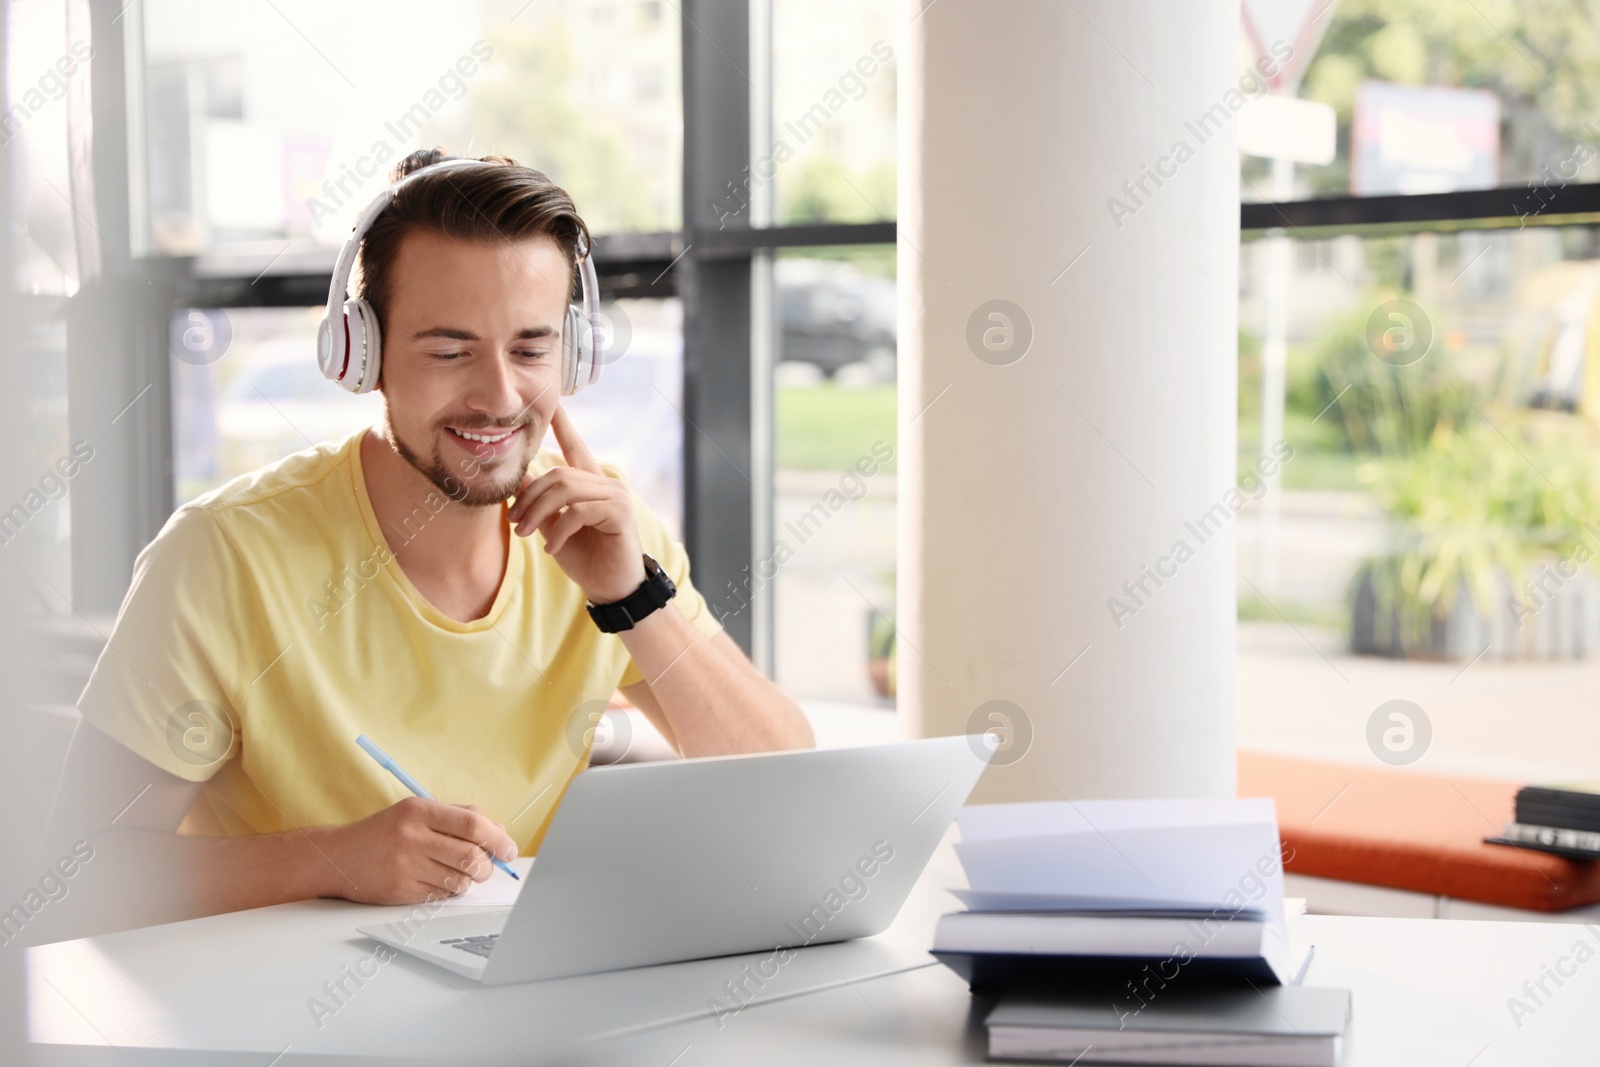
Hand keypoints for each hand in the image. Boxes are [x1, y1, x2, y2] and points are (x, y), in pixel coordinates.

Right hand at [318, 797, 516, 904]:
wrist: (338, 856)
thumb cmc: (386, 832)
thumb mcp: (419, 811)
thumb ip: (460, 817)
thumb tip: (500, 832)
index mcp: (420, 810)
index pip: (472, 825)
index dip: (498, 840)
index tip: (509, 850)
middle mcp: (412, 836)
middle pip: (471, 855)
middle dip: (487, 866)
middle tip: (486, 867)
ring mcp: (404, 865)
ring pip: (460, 879)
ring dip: (469, 880)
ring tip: (459, 873)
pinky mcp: (399, 890)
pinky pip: (441, 895)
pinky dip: (449, 890)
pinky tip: (439, 881)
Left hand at [507, 405, 644, 602]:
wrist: (611, 589)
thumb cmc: (585, 558)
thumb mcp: (553, 527)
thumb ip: (540, 503)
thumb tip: (516, 479)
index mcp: (590, 484)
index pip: (575, 447)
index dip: (564, 426)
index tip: (554, 404)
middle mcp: (605, 484)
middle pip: (558, 473)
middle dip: (529, 496)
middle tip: (513, 521)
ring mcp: (615, 496)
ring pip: (566, 488)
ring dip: (538, 512)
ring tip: (524, 534)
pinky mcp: (620, 513)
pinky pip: (579, 511)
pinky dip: (559, 530)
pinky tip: (552, 548)